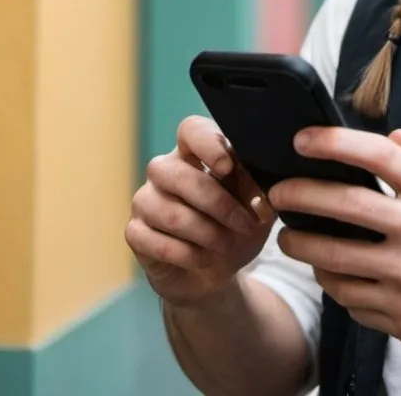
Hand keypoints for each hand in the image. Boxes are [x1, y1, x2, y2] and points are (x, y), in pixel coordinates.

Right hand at [125, 116, 274, 307]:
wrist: (218, 270)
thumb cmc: (238, 226)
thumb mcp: (257, 206)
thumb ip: (260, 191)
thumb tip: (264, 192)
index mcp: (196, 152)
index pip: (191, 129)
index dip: (208, 145)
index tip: (229, 167)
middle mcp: (166, 170)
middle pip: (180, 175)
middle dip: (219, 204)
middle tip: (246, 223)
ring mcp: (146, 200)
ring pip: (170, 212)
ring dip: (207, 232)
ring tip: (229, 244)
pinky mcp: (135, 233)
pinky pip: (156, 242)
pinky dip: (188, 254)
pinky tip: (205, 258)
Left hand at [269, 127, 400, 359]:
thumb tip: (388, 138)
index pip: (376, 156)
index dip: (333, 142)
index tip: (302, 140)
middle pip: (342, 204)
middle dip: (298, 195)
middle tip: (278, 193)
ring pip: (334, 259)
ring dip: (302, 245)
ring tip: (290, 237)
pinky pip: (350, 299)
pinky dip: (334, 284)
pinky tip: (330, 273)